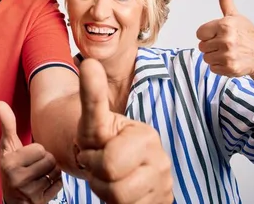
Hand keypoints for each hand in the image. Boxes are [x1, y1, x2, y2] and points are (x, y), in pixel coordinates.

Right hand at [0, 101, 61, 203]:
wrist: (13, 200)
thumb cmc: (12, 167)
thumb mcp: (7, 147)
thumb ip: (7, 125)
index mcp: (9, 163)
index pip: (40, 148)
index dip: (36, 151)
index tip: (26, 158)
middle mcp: (17, 179)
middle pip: (49, 160)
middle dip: (45, 161)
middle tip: (33, 167)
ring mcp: (28, 193)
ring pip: (56, 172)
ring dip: (51, 172)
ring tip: (38, 175)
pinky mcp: (39, 202)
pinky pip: (59, 185)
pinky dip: (54, 185)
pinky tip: (42, 187)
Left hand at [75, 59, 172, 203]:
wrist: (112, 158)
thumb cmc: (101, 139)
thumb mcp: (93, 119)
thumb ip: (91, 95)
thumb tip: (90, 63)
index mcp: (146, 137)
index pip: (109, 163)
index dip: (91, 160)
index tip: (89, 151)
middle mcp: (161, 161)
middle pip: (114, 187)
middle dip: (97, 177)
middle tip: (96, 164)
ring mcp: (164, 185)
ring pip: (120, 202)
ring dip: (105, 192)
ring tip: (107, 176)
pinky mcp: (161, 202)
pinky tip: (119, 188)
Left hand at [196, 0, 253, 77]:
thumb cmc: (248, 35)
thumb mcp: (236, 16)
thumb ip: (226, 0)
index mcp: (225, 25)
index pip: (199, 33)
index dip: (208, 34)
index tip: (219, 34)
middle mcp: (226, 40)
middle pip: (202, 46)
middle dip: (211, 45)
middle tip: (226, 44)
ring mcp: (228, 55)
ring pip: (206, 57)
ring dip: (215, 56)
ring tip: (228, 52)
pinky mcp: (229, 68)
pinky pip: (212, 68)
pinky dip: (219, 66)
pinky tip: (230, 60)